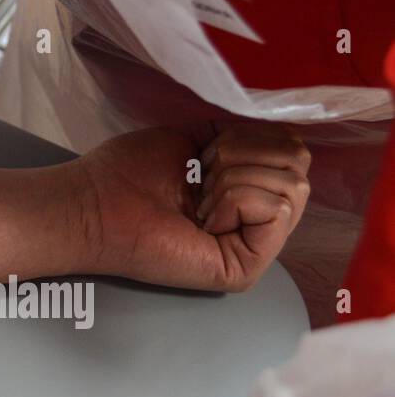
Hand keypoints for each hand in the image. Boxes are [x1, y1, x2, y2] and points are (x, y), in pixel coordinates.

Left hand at [73, 123, 310, 290]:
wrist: (97, 202)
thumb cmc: (133, 171)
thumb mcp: (199, 137)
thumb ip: (243, 135)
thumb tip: (282, 130)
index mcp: (250, 188)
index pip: (293, 150)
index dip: (253, 137)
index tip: (207, 152)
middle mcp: (259, 219)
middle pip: (299, 164)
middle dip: (243, 155)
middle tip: (200, 177)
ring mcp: (256, 246)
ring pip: (291, 186)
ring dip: (234, 178)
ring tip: (198, 199)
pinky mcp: (247, 267)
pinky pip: (277, 211)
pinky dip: (235, 199)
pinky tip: (203, 217)